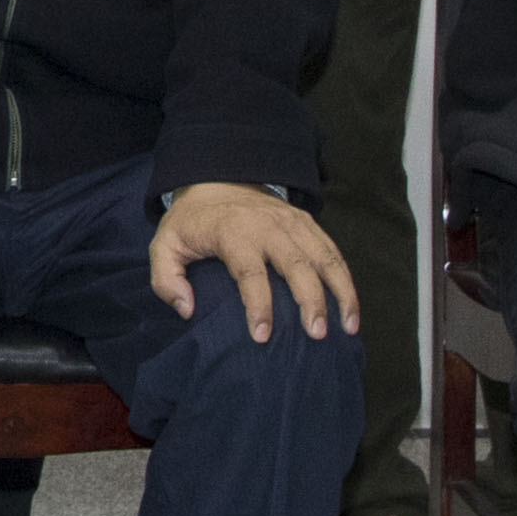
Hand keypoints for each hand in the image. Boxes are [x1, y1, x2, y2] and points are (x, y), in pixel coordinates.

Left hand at [150, 181, 351, 339]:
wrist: (216, 180)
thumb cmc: (191, 222)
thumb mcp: (165, 244)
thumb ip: (166, 279)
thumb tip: (187, 309)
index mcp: (233, 232)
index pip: (249, 272)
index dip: (258, 305)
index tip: (263, 336)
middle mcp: (268, 225)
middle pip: (296, 265)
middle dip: (310, 301)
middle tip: (317, 334)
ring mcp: (292, 222)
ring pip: (324, 257)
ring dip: (340, 292)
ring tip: (348, 328)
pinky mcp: (307, 222)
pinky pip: (332, 251)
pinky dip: (345, 280)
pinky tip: (351, 309)